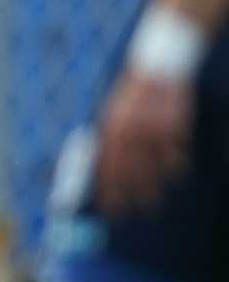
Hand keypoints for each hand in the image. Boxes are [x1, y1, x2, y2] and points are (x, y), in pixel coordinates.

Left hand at [95, 71, 194, 214]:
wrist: (156, 68)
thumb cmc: (132, 98)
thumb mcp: (113, 118)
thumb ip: (109, 144)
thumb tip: (103, 173)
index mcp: (110, 132)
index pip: (106, 171)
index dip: (109, 194)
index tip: (112, 213)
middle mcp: (130, 135)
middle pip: (134, 175)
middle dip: (139, 197)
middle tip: (146, 212)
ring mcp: (153, 132)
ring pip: (160, 169)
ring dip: (160, 183)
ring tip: (160, 195)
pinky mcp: (175, 127)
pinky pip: (178, 154)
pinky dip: (177, 161)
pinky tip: (176, 167)